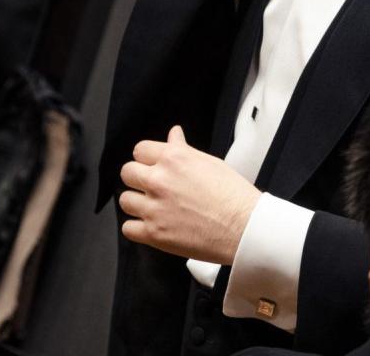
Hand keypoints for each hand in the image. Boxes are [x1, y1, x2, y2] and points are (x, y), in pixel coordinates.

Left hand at [119, 125, 259, 264]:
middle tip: (151, 187)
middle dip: (138, 178)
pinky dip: (137, 228)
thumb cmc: (233, 196)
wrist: (244, 227)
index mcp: (173, 158)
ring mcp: (154, 208)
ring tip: (153, 207)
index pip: (140, 150)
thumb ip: (183, 149)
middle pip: (127, 173)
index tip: (151, 166)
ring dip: (137, 203)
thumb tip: (174, 135)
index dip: (146, 159)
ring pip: (125, 200)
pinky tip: (151, 225)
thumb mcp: (209, 162)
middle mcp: (159, 180)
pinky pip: (128, 228)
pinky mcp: (154, 234)